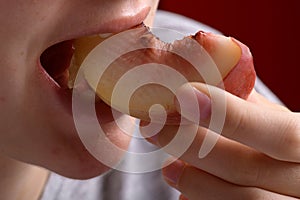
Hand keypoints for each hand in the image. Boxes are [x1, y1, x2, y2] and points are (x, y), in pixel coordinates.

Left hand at [144, 82, 299, 198]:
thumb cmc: (281, 148)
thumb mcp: (274, 122)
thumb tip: (201, 77)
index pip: (280, 133)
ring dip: (194, 180)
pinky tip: (188, 192)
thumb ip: (246, 105)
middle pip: (246, 169)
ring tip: (168, 167)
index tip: (184, 95)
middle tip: (155, 129)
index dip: (230, 115)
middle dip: (193, 146)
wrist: (294, 183)